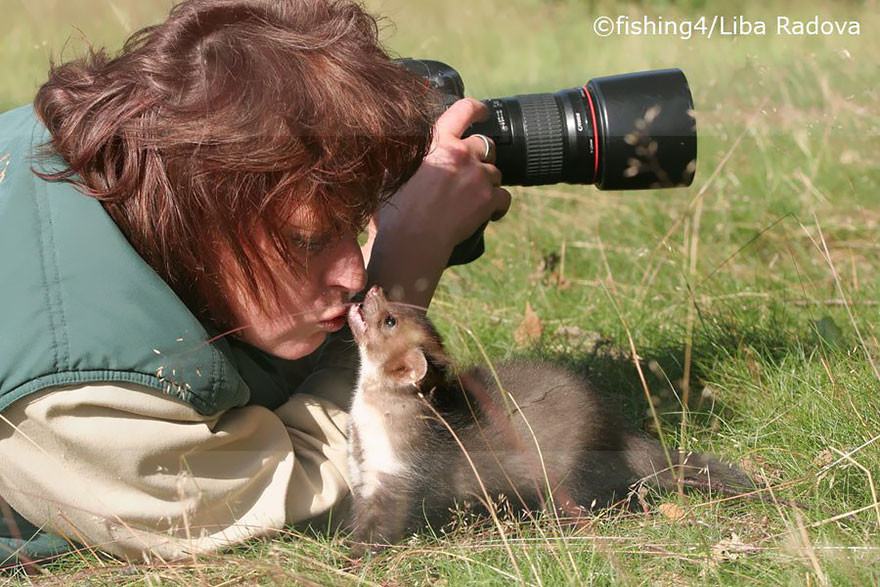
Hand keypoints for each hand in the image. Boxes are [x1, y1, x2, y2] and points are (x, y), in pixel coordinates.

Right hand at [365, 98, 511, 307]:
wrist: (411, 238)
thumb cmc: (396, 209)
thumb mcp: (393, 171)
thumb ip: (407, 155)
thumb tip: (400, 149)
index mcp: (438, 141)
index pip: (464, 110)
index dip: (477, 109)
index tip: (482, 112)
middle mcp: (462, 153)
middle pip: (485, 145)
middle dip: (481, 156)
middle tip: (469, 172)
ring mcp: (478, 176)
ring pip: (495, 172)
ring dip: (487, 182)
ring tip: (472, 198)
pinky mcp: (489, 199)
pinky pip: (504, 197)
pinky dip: (499, 205)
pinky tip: (490, 214)